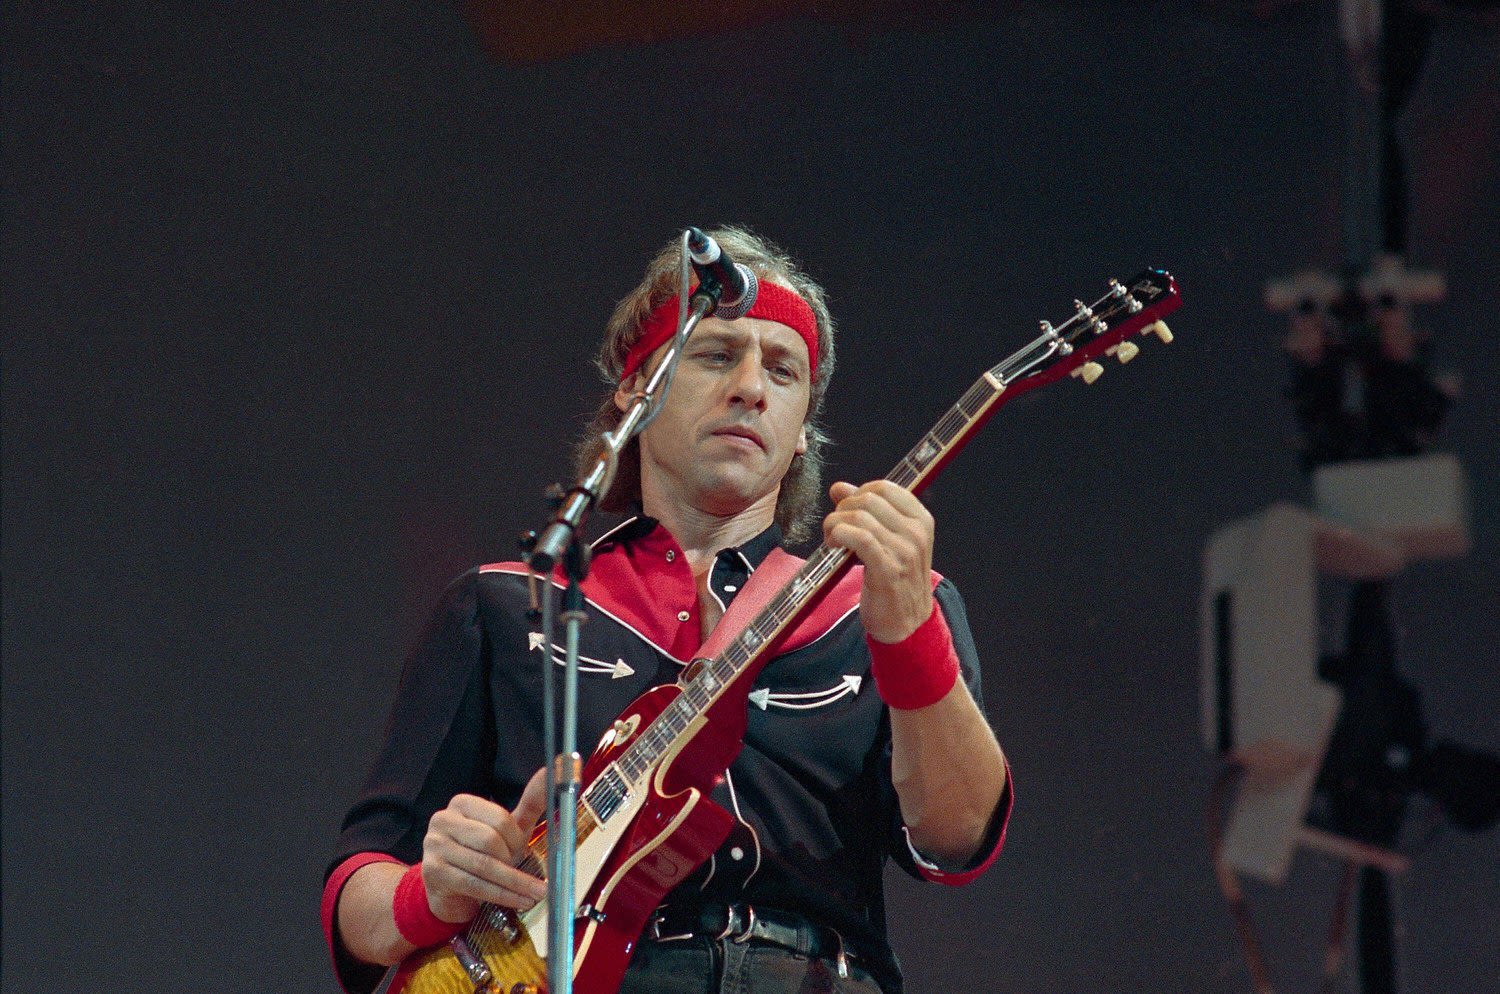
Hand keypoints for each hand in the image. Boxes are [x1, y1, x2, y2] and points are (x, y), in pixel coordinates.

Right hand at [420, 767, 548, 922]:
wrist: (449, 889)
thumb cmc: (481, 853)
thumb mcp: (506, 829)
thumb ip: (529, 803)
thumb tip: (550, 773)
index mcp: (462, 804)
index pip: (499, 818)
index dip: (517, 838)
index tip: (524, 851)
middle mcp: (443, 820)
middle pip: (490, 840)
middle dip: (513, 860)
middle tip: (527, 873)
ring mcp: (434, 847)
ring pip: (484, 866)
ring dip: (515, 883)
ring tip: (536, 893)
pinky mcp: (433, 872)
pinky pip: (475, 885)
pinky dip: (503, 895)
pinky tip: (519, 901)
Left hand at [824, 480, 933, 642]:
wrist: (906, 624)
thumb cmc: (894, 580)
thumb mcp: (886, 541)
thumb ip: (865, 512)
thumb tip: (839, 487)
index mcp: (921, 520)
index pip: (885, 487)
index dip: (857, 493)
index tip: (847, 510)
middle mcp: (917, 533)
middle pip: (869, 499)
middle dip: (842, 509)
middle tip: (833, 528)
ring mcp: (905, 551)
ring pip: (860, 517)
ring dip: (835, 524)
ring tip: (831, 540)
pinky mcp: (888, 570)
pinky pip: (859, 538)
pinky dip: (840, 535)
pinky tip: (834, 545)